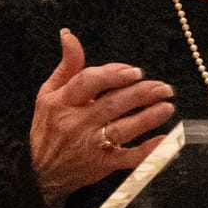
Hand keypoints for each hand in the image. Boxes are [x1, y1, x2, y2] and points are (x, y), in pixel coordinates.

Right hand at [28, 28, 172, 207]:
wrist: (40, 172)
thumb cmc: (48, 128)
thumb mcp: (49, 94)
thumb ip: (67, 65)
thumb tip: (69, 36)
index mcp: (63, 102)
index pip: (88, 83)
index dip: (113, 75)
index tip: (134, 71)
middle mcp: (76, 123)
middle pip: (111, 104)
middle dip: (140, 94)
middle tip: (163, 87)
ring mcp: (90, 145)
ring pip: (122, 130)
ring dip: (148, 118)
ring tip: (167, 106)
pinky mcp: (102, 164)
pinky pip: (127, 158)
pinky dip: (147, 150)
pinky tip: (164, 140)